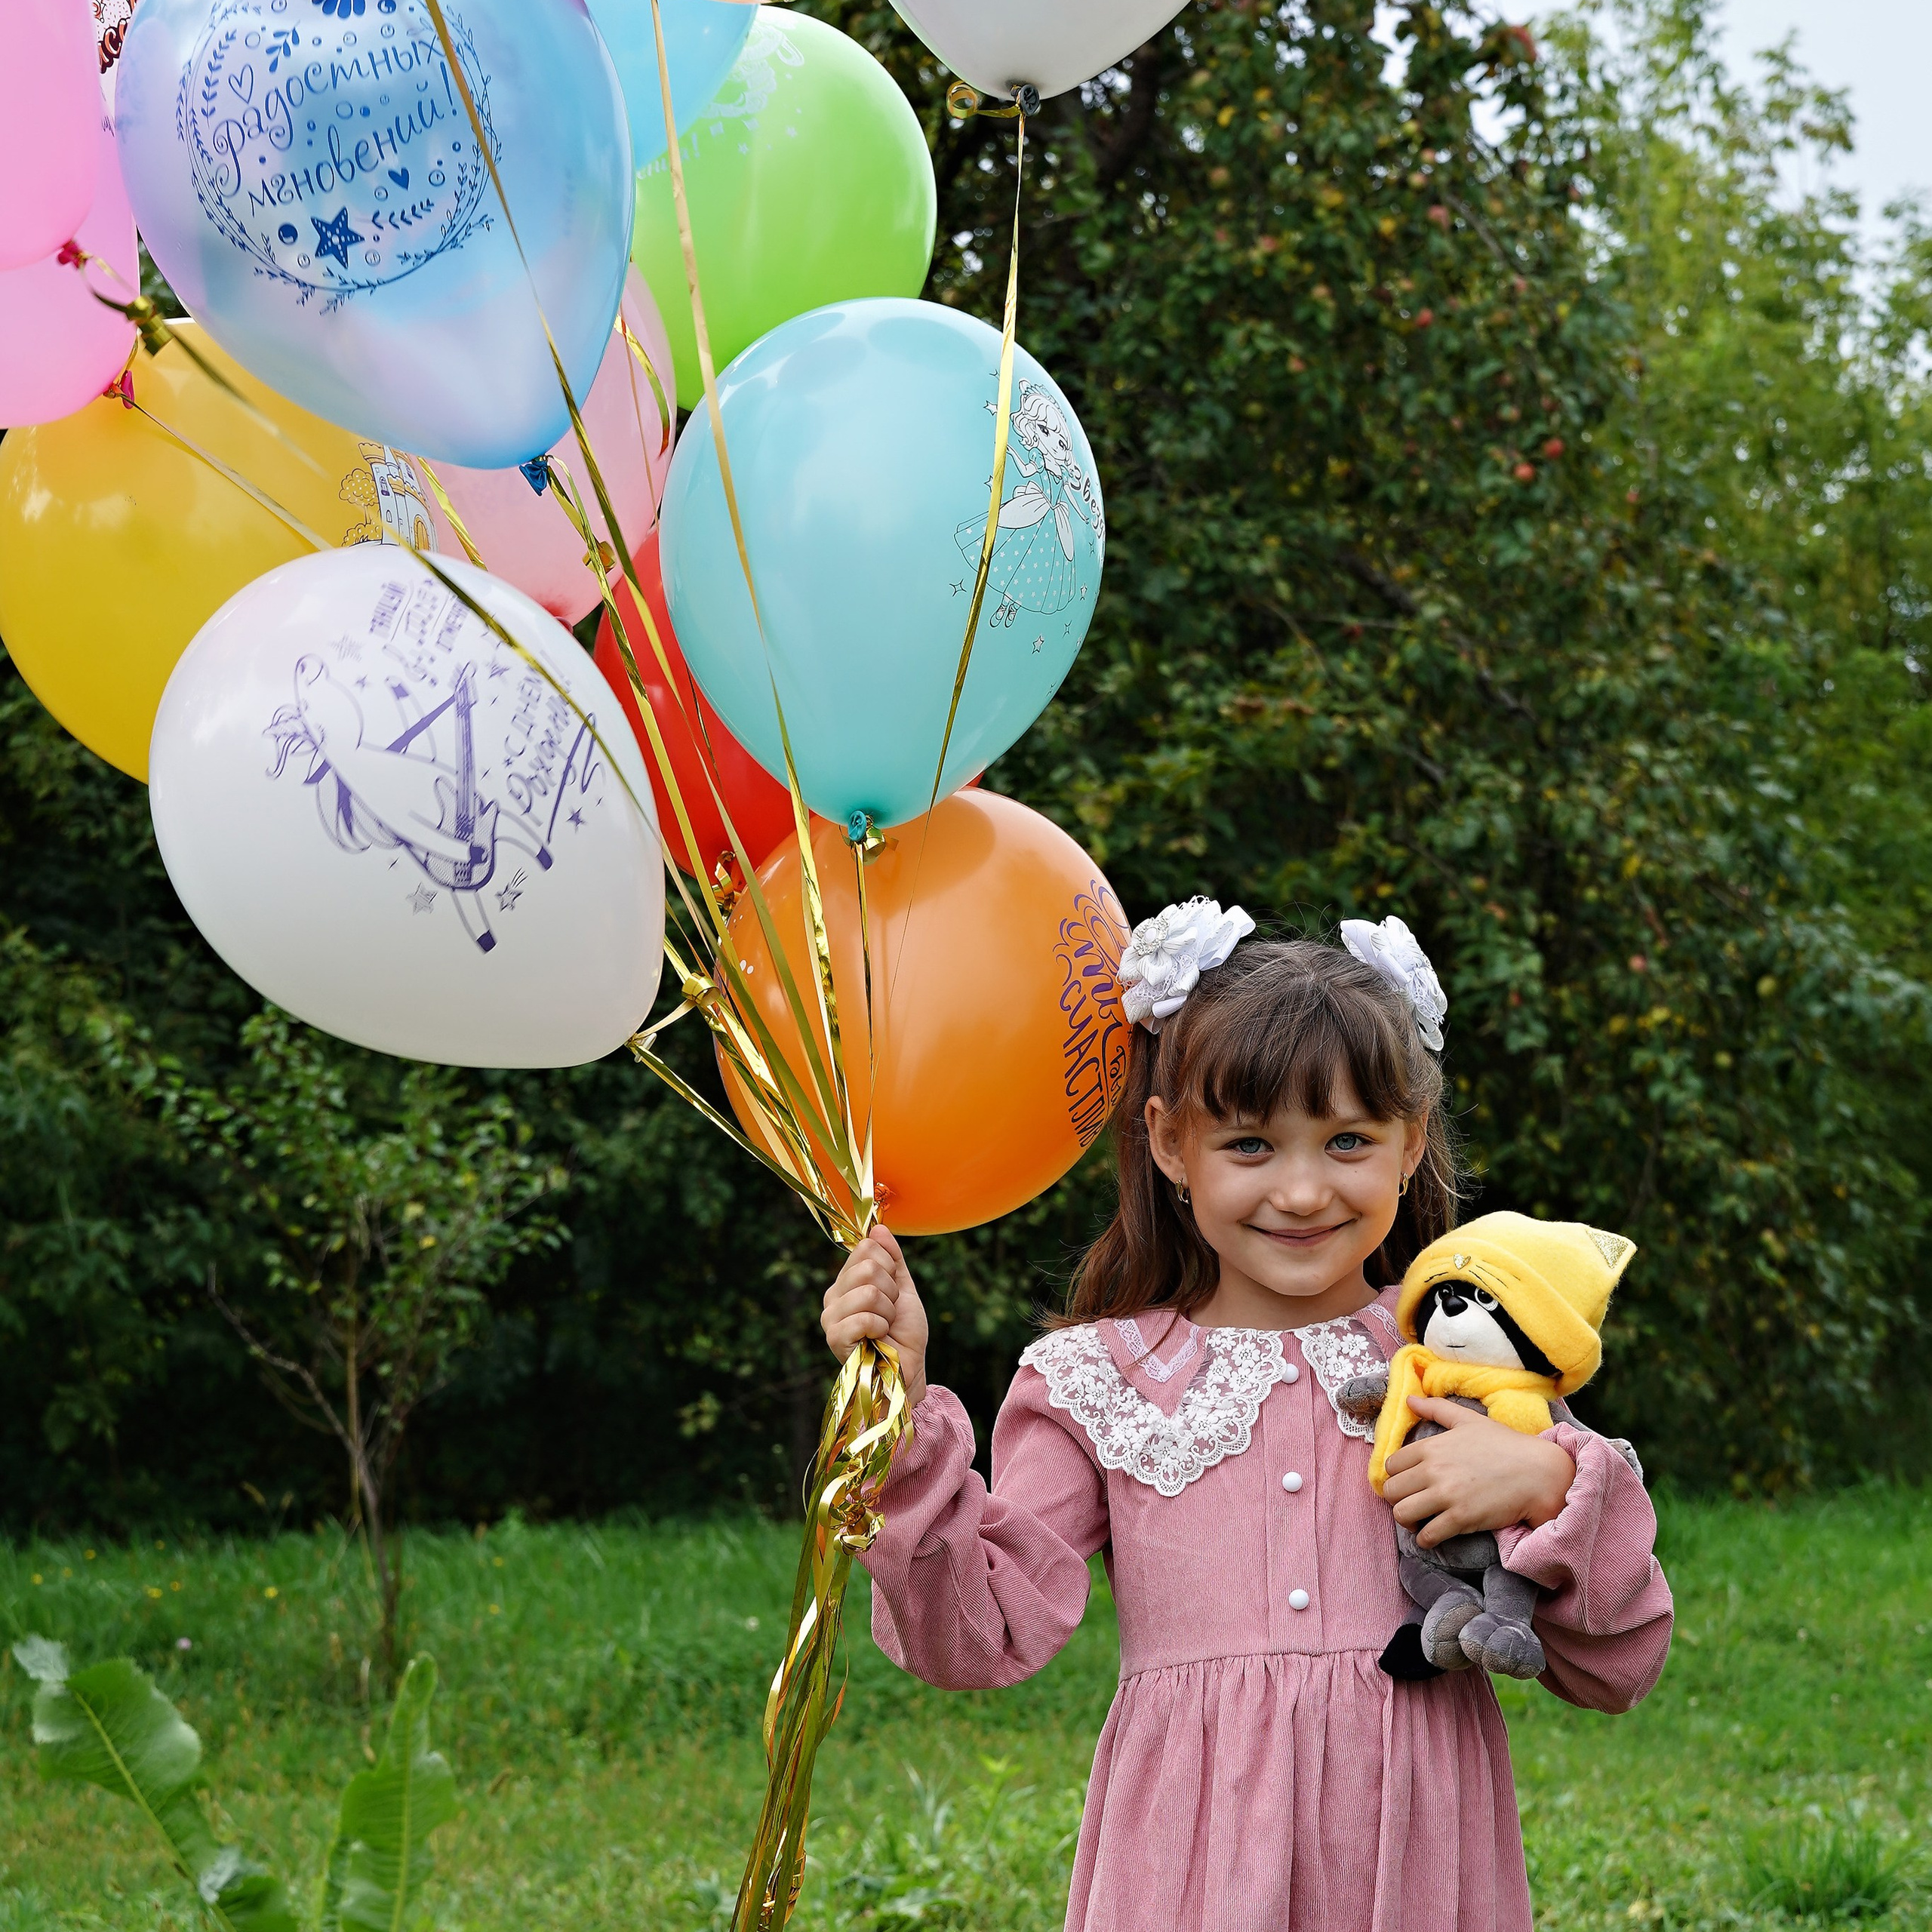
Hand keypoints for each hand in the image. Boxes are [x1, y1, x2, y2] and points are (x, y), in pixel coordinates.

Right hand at [821, 1224, 928, 1408]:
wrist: (909, 1367)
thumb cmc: (904, 1332)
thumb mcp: (903, 1288)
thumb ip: (892, 1259)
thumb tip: (879, 1228)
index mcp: (846, 1281)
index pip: (865, 1247)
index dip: (889, 1267)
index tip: (892, 1291)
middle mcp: (833, 1296)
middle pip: (868, 1267)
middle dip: (891, 1291)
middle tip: (890, 1312)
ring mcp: (830, 1317)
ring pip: (869, 1291)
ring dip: (888, 1312)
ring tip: (885, 1327)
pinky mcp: (834, 1338)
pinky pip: (864, 1316)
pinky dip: (881, 1327)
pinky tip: (878, 1338)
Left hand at [1381, 1397, 1574, 1546]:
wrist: (1538, 1473)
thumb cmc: (1505, 1445)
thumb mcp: (1469, 1420)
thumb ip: (1436, 1409)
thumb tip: (1409, 1398)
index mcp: (1432, 1447)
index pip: (1391, 1466)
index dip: (1397, 1476)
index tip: (1408, 1482)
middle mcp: (1433, 1470)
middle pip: (1391, 1491)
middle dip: (1398, 1499)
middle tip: (1413, 1502)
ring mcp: (1446, 1495)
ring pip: (1402, 1514)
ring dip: (1407, 1521)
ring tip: (1420, 1520)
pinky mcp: (1461, 1519)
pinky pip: (1426, 1536)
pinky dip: (1425, 1539)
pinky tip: (1433, 1535)